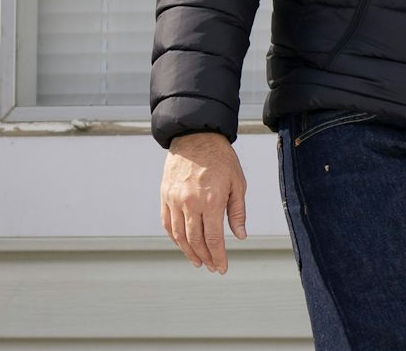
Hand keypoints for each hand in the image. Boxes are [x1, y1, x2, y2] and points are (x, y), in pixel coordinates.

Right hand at [159, 131, 247, 273]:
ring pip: (179, 236)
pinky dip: (175, 238)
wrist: (196, 136)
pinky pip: (167, 224)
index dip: (218, 256)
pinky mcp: (165, 197)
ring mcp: (174, 200)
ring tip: (199, 261)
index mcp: (211, 200)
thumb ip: (237, 211)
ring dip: (189, 252)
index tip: (221, 268)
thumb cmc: (221, 158)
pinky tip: (183, 245)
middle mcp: (190, 203)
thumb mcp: (238, 182)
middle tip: (212, 267)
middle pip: (195, 241)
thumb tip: (240, 236)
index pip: (213, 238)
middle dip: (205, 257)